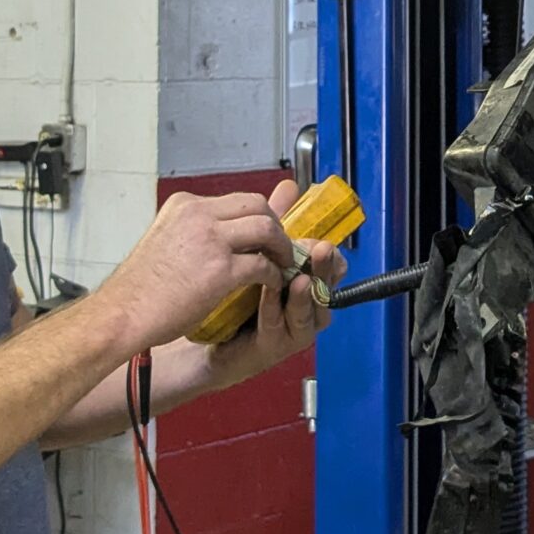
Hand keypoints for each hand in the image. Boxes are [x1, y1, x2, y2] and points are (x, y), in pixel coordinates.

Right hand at [97, 190, 292, 352]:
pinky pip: (263, 264)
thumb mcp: (166, 242)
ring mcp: (211, 239)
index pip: (235, 200)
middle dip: (275, 225)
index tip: (265, 233)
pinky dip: (274, 274)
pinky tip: (272, 283)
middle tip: (280, 246)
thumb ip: (193, 233)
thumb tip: (217, 238)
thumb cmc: (140, 289)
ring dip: (281, 247)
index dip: (256, 216)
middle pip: (257, 205)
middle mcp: (199, 214)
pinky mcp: (221, 269)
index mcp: (184, 205)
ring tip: (284, 262)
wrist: (122, 314)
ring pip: (267, 228)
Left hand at [204, 180, 346, 390]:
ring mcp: (291, 330)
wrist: (201, 339)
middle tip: (321, 252)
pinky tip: (265, 292)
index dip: (331, 257)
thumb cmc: (233, 298)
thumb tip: (289, 187)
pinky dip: (272, 308)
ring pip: (307, 313)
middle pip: (325, 290)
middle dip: (324, 270)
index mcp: (308, 285)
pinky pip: (276, 326)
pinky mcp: (271, 347)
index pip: (332, 269)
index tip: (323, 242)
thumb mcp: (254, 253)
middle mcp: (306, 309)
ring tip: (301, 279)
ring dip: (305, 295)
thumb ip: (273, 224)